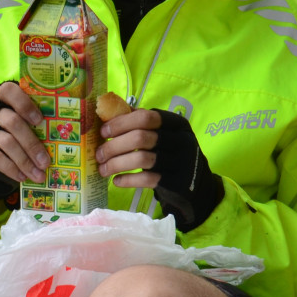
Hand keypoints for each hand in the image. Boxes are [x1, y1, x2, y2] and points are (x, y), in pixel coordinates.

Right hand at [0, 82, 48, 215]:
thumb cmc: (16, 129)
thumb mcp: (25, 119)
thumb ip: (38, 118)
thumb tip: (68, 128)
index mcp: (3, 97)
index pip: (9, 91)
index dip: (24, 104)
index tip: (40, 120)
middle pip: (11, 122)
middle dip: (31, 143)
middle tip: (46, 161)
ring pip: (4, 142)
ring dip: (24, 160)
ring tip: (39, 174)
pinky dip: (10, 168)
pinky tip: (22, 177)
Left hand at [97, 108, 221, 231]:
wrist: (197, 184)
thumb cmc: (172, 154)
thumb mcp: (164, 134)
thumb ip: (142, 123)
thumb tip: (109, 112)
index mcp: (176, 123)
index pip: (147, 116)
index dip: (122, 123)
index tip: (104, 132)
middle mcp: (181, 140)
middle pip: (141, 137)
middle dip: (114, 146)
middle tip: (99, 154)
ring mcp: (180, 162)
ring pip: (142, 159)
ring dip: (116, 164)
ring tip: (103, 169)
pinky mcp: (176, 182)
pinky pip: (146, 179)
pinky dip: (127, 180)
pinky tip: (116, 181)